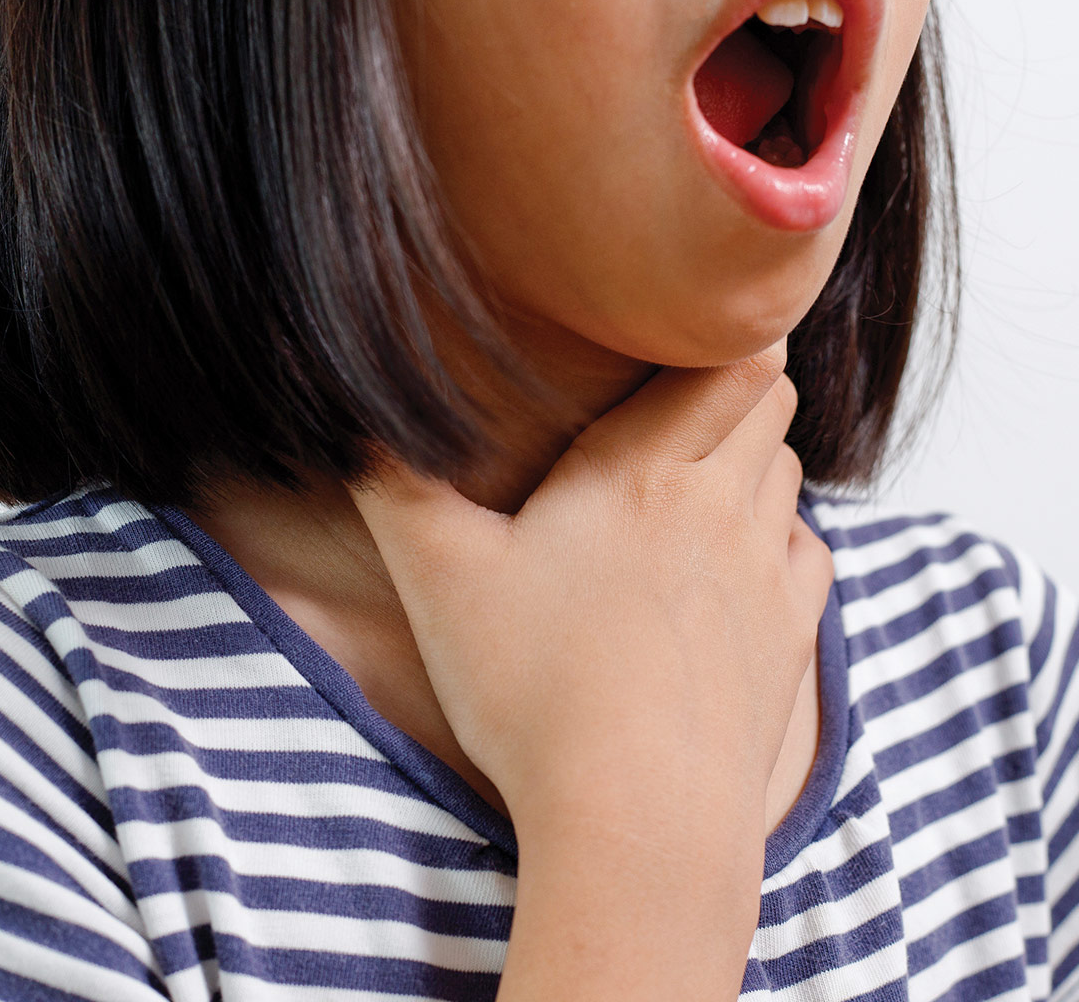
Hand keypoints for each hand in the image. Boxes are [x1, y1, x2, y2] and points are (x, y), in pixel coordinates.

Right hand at [346, 341, 833, 825]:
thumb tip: (353, 424)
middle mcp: (721, 507)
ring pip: (787, 473)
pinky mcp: (790, 639)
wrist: (639, 823)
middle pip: (768, 405)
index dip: (725, 339)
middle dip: (735, 391)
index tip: (689, 338)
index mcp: (643, 472)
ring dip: (752, 461)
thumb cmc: (536, 692)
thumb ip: (393, 488)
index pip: (732, 364)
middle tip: (676, 406)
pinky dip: (778, 536)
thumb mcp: (439, 579)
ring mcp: (765, 574)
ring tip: (692, 485)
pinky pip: (807, 551)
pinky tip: (734, 562)